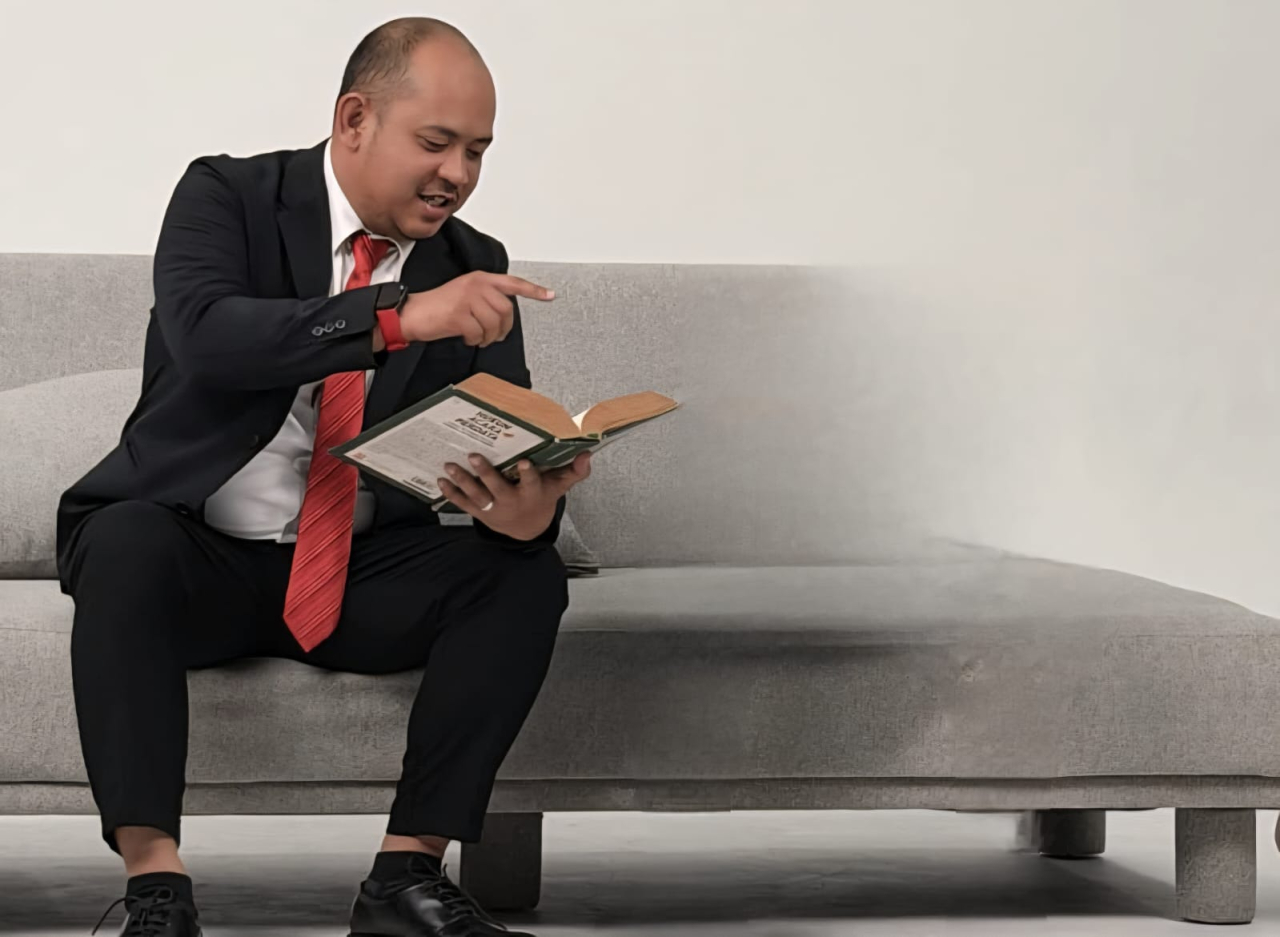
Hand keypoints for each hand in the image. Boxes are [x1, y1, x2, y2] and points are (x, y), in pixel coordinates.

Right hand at [399, 272, 554, 346]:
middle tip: (493, 335)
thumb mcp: (464, 294)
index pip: (512, 283)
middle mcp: (475, 285)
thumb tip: (505, 314)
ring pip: (494, 324)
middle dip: (503, 328)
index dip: (533, 291)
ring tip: (478, 337)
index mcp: (479, 278)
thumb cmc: (438, 306)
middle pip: (506, 310)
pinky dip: (474, 340)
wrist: (412, 313)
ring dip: (488, 336)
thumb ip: (486, 298)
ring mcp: (467, 299)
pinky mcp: (459, 314)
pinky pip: (479, 333)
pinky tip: (466, 337)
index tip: (549, 295)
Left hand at [437, 451, 592, 539]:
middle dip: (486, 473)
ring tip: (450, 466)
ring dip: (462, 481)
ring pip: (477, 496)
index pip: (532, 483)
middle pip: (498, 488)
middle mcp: (512, 502)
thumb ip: (574, 471)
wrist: (526, 529)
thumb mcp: (559, 487)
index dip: (527, 474)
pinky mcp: (480, 513)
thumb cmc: (542, 499)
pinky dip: (452, 493)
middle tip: (474, 455)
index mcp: (532, 494)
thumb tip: (588, 454)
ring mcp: (494, 509)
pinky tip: (441, 480)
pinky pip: (464, 504)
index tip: (523, 462)